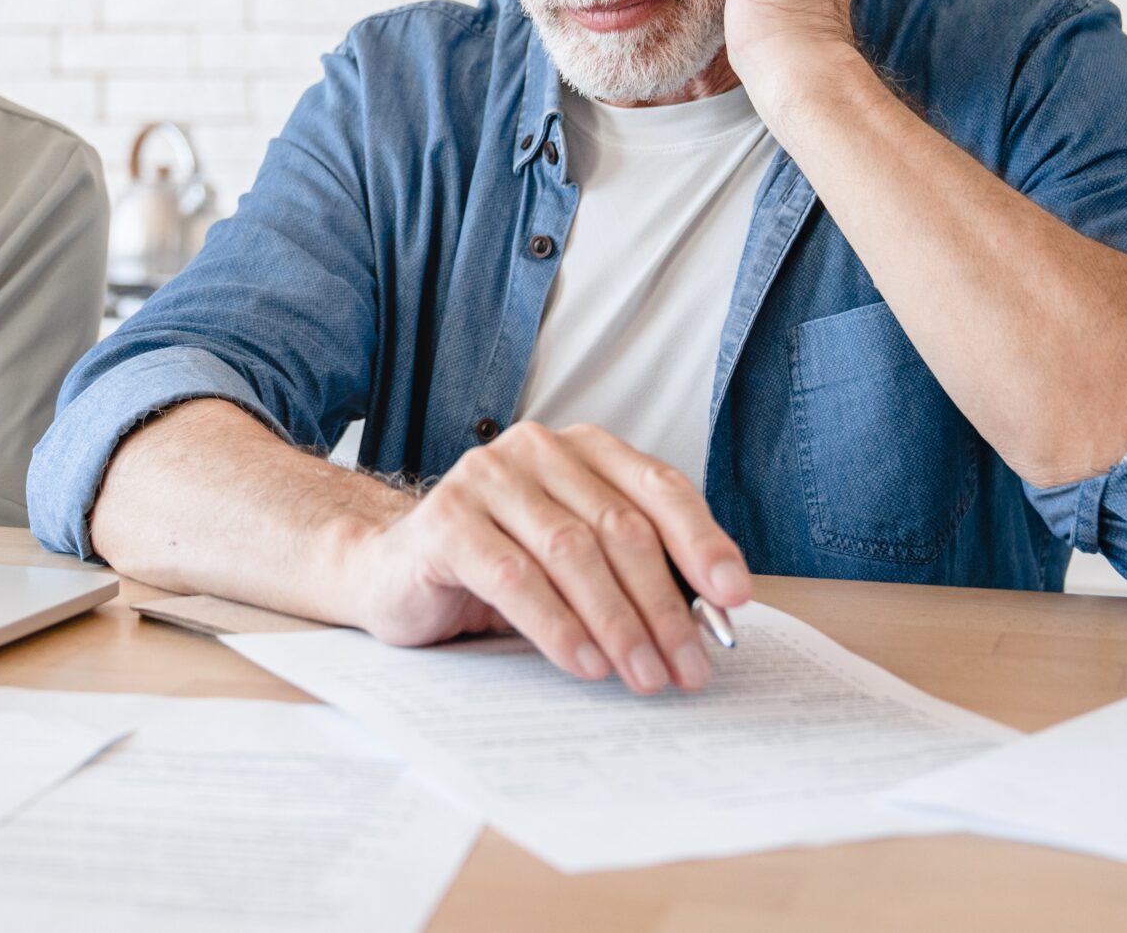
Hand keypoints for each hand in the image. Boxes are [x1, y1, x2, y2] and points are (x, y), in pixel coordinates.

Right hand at [340, 421, 751, 694]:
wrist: (392, 573)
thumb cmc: (497, 569)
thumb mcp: (575, 564)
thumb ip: (634, 572)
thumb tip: (713, 618)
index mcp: (582, 450)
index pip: (658, 487)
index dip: (702, 542)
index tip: (734, 598)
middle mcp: (537, 450)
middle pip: (620, 527)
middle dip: (664, 605)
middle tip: (689, 667)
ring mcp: (486, 478)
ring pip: (572, 551)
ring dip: (618, 623)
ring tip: (644, 676)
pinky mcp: (445, 520)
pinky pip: (514, 577)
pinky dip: (557, 626)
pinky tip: (585, 664)